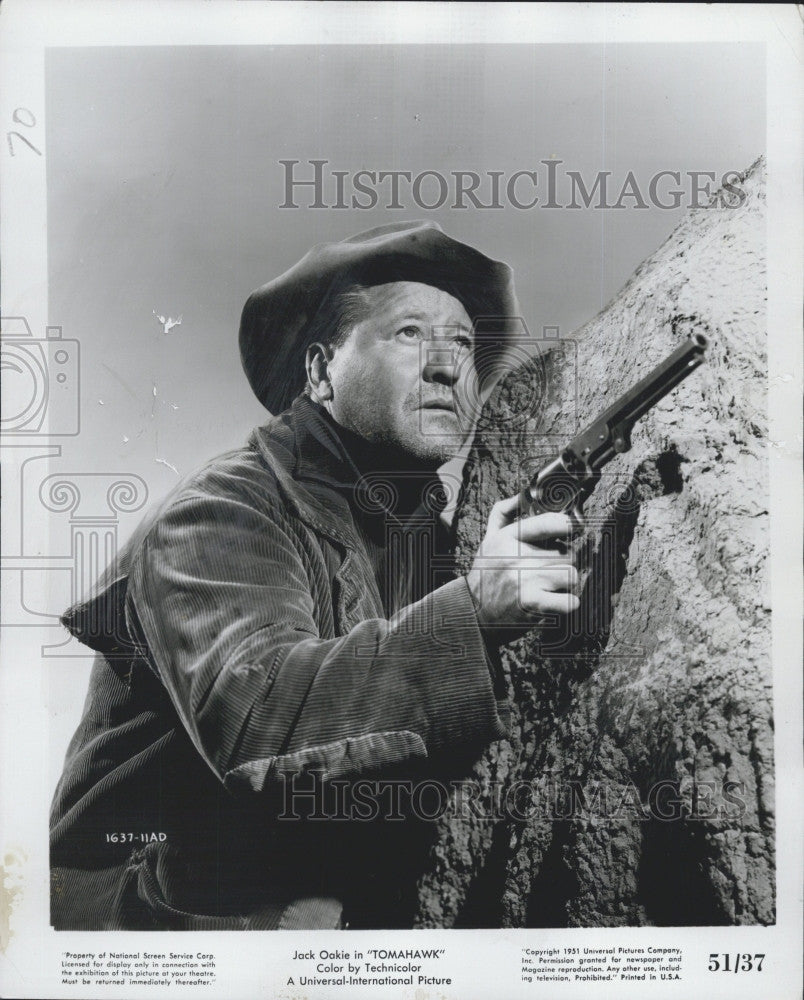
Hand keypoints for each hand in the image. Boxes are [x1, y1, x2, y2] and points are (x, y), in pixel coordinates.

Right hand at [466, 493, 580, 631]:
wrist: (473, 611)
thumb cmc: (487, 573)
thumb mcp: (489, 538)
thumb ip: (504, 511)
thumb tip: (524, 495)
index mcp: (508, 537)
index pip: (547, 522)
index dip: (567, 524)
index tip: (574, 528)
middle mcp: (517, 556)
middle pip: (567, 553)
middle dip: (563, 562)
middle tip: (548, 569)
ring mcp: (525, 580)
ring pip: (571, 575)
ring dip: (566, 584)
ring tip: (549, 586)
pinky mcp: (532, 604)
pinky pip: (569, 601)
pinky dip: (568, 604)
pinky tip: (555, 602)